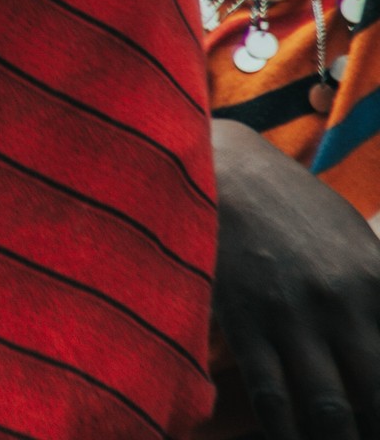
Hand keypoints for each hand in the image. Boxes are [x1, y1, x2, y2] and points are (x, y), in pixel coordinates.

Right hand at [211, 116, 379, 438]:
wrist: (216, 167)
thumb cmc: (290, 202)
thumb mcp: (354, 236)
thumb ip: (379, 286)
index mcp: (376, 279)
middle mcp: (339, 303)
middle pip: (375, 396)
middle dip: (373, 428)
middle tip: (369, 437)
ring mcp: (289, 316)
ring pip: (327, 408)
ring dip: (338, 437)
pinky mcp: (243, 322)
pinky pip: (271, 395)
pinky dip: (286, 431)